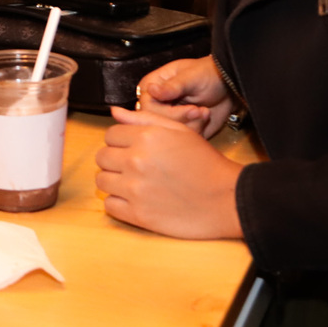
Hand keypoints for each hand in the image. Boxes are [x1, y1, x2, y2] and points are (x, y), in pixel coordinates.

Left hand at [95, 107, 244, 238]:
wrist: (226, 198)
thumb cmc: (205, 163)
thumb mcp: (180, 131)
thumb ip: (144, 118)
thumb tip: (115, 112)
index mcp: (146, 137)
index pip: (110, 135)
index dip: (120, 141)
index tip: (132, 148)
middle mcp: (136, 161)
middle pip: (102, 157)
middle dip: (114, 159)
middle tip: (133, 166)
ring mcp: (135, 189)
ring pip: (101, 181)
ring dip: (114, 181)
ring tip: (134, 183)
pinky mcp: (138, 215)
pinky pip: (109, 205)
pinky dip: (118, 203)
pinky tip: (135, 199)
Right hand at [135, 55, 233, 137]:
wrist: (229, 86)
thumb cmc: (209, 74)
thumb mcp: (191, 77)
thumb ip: (172, 86)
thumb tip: (151, 89)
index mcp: (152, 87)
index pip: (148, 109)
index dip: (169, 113)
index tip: (192, 109)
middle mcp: (157, 104)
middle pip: (159, 124)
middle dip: (184, 120)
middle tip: (200, 111)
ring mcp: (168, 118)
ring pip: (171, 134)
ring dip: (193, 125)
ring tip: (204, 112)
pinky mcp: (180, 128)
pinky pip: (183, 139)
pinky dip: (198, 131)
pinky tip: (204, 118)